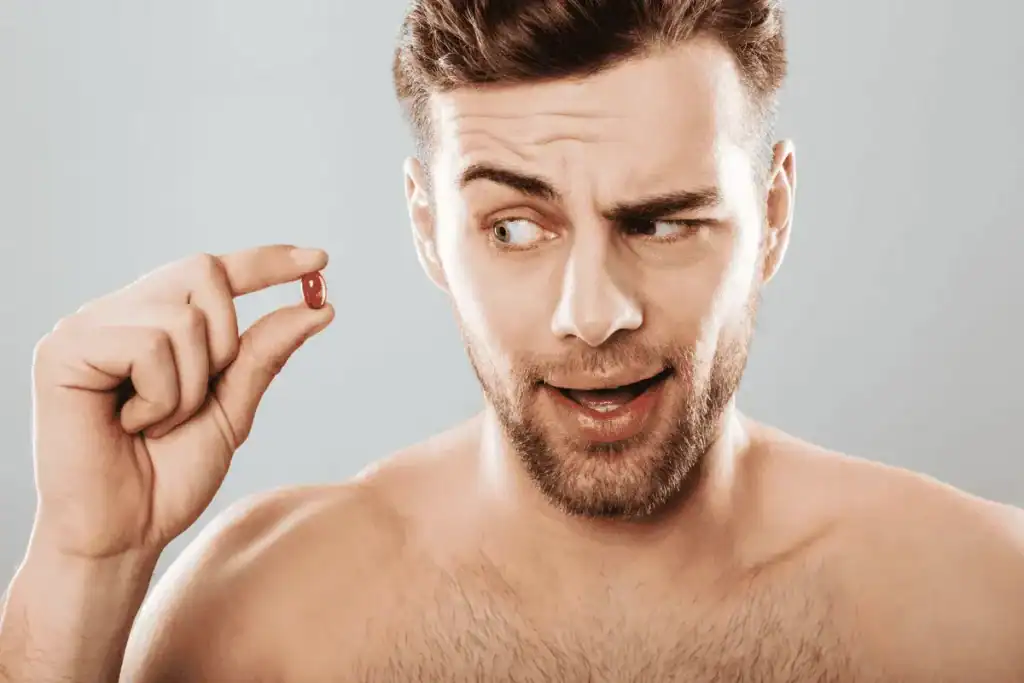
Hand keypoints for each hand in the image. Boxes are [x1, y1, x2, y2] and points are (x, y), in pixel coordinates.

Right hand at [28, 245, 333, 559]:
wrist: (122, 534)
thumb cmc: (168, 476)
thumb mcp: (232, 408)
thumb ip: (265, 354)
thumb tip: (320, 306)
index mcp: (152, 321)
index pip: (213, 272)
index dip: (266, 261)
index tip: (320, 259)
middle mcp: (117, 312)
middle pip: (203, 272)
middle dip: (225, 340)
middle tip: (199, 395)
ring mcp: (86, 326)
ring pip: (183, 319)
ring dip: (190, 386)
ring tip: (155, 422)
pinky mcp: (63, 350)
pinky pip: (149, 346)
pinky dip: (160, 396)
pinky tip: (130, 423)